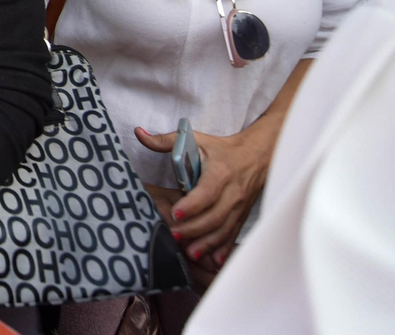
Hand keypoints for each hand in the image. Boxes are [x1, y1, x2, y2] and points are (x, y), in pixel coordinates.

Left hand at [136, 124, 273, 268]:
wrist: (255, 157)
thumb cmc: (220, 150)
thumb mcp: (196, 140)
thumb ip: (166, 140)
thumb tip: (140, 134)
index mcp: (220, 173)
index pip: (207, 192)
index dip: (192, 205)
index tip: (175, 213)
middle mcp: (232, 192)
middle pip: (214, 216)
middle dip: (194, 228)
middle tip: (174, 235)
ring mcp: (239, 207)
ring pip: (224, 229)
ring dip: (207, 243)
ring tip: (189, 252)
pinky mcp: (241, 216)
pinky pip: (232, 235)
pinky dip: (223, 249)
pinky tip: (213, 260)